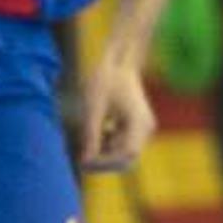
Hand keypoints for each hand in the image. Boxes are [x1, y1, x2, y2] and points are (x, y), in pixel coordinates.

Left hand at [76, 50, 155, 172]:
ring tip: (81, 140)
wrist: (115, 58)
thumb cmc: (102, 78)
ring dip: (101, 153)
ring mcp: (142, 127)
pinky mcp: (134, 125)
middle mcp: (145, 128)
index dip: (104, 163)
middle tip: (78, 157)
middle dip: (102, 161)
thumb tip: (84, 163)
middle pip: (126, 159)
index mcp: (139, 122)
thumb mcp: (92, 108)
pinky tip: (89, 132)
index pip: (126, 155)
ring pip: (122, 154)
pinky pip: (120, 144)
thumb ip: (89, 136)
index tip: (81, 162)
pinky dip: (104, 144)